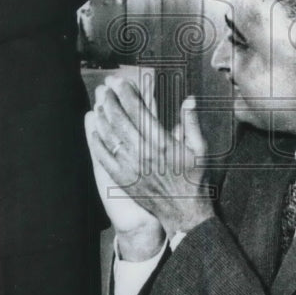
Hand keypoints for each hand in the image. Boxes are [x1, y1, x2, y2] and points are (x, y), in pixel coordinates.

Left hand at [90, 76, 213, 240]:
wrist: (184, 212)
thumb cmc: (194, 179)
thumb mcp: (200, 150)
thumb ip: (191, 123)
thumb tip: (189, 99)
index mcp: (162, 143)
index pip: (139, 112)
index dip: (127, 94)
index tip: (120, 82)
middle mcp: (144, 153)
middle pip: (120, 120)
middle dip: (111, 100)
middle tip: (106, 87)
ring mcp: (131, 167)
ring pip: (110, 136)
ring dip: (103, 117)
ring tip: (99, 103)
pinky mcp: (123, 179)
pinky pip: (105, 157)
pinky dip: (98, 141)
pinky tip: (95, 130)